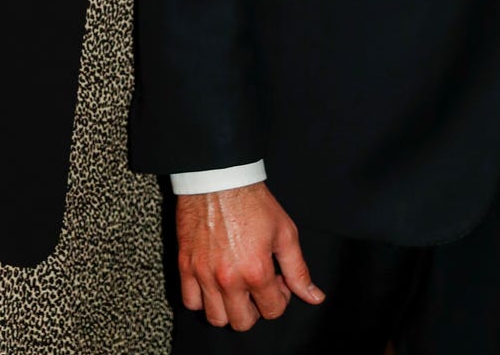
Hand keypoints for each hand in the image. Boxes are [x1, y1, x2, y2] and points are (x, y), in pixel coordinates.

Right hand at [176, 184, 324, 330]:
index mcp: (256, 271)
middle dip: (255, 309)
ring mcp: (204, 273)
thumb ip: (298, 270)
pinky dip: (201, 299)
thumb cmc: (252, 201)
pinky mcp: (185, 265)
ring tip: (236, 287)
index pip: (272, 311)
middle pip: (243, 322)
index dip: (280, 298)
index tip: (277, 280)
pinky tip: (213, 283)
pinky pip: (190, 301)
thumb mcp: (285, 232)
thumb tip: (314, 296)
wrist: (219, 177)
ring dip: (229, 308)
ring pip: (216, 318)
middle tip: (257, 287)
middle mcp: (228, 278)